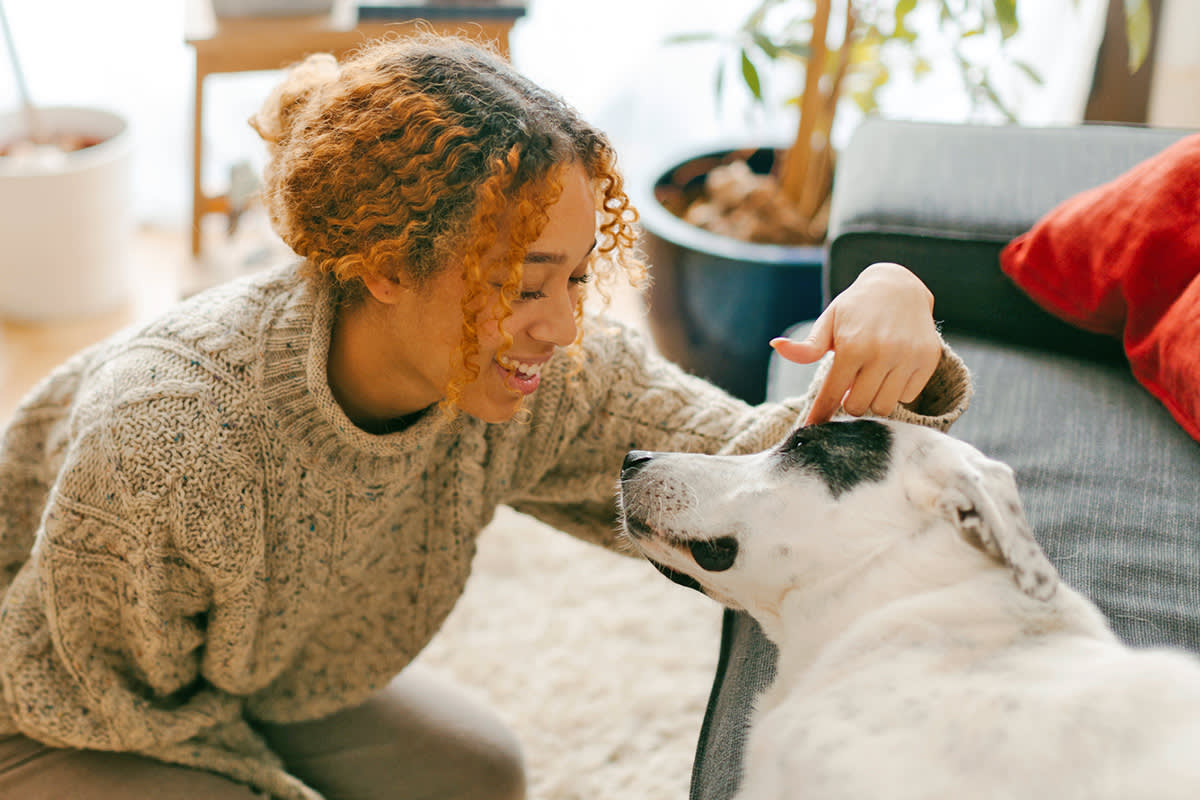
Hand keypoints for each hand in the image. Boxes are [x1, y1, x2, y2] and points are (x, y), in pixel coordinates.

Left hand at [770, 262, 940, 424]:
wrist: (898, 286)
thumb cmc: (855, 309)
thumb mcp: (828, 323)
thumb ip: (806, 346)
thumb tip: (776, 346)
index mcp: (852, 346)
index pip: (832, 394)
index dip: (821, 414)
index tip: (812, 429)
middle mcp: (882, 353)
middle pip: (859, 407)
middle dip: (850, 403)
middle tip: (850, 386)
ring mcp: (908, 357)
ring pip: (885, 407)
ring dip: (874, 399)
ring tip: (870, 379)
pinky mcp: (928, 360)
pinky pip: (909, 397)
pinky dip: (897, 391)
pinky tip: (891, 371)